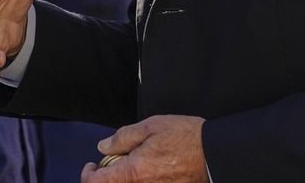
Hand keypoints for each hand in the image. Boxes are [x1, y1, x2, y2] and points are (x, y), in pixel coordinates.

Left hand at [80, 114, 208, 181]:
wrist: (215, 153)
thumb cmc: (186, 138)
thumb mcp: (150, 126)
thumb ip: (122, 137)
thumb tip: (104, 147)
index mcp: (135, 171)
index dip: (88, 175)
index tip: (91, 165)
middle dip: (109, 175)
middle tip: (117, 159)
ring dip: (126, 176)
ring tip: (138, 161)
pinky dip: (142, 179)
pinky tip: (152, 168)